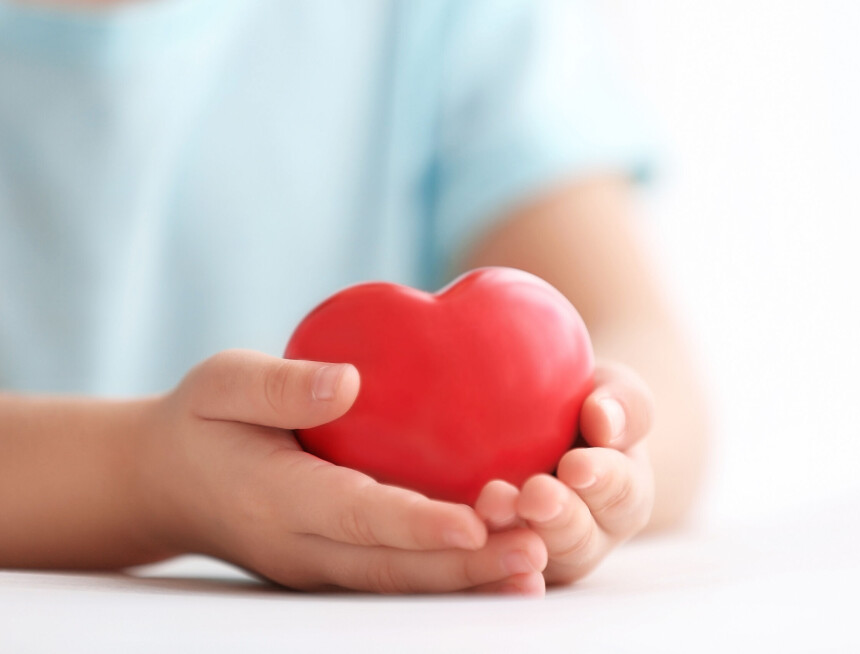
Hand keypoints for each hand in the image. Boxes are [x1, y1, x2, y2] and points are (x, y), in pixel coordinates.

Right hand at [135, 350, 546, 593]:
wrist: (166, 484)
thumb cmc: (200, 422)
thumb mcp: (221, 385)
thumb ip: (278, 385)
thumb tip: (347, 382)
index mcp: (275, 499)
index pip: (355, 516)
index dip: (417, 524)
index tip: (477, 523)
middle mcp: (301, 548)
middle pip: (392, 566)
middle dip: (465, 567)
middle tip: (535, 553)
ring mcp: (318, 568)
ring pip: (399, 582)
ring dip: (467, 580)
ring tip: (534, 568)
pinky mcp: (333, 566)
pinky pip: (395, 575)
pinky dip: (448, 574)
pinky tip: (500, 564)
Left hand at [474, 360, 654, 584]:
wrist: (527, 422)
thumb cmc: (579, 402)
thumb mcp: (610, 391)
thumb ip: (622, 403)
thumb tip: (605, 419)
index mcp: (624, 495)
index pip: (623, 493)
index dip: (603, 481)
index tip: (576, 465)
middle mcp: (588, 535)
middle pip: (578, 539)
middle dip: (557, 518)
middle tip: (535, 495)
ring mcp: (541, 553)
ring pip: (532, 559)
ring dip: (512, 533)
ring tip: (491, 503)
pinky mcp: (496, 559)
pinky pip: (487, 567)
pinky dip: (476, 550)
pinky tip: (460, 526)